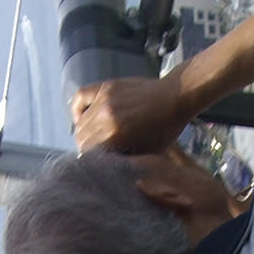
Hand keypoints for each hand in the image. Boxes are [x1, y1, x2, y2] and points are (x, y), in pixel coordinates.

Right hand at [70, 74, 187, 153]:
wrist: (175, 97)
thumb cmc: (164, 128)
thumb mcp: (147, 153)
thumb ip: (124, 161)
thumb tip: (104, 167)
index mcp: (116, 135)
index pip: (89, 153)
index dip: (93, 162)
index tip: (99, 164)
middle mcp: (106, 116)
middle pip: (82, 138)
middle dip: (88, 148)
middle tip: (97, 152)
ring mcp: (104, 99)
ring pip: (80, 122)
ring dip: (84, 132)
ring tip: (94, 137)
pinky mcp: (106, 86)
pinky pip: (80, 97)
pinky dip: (78, 108)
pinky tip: (84, 116)